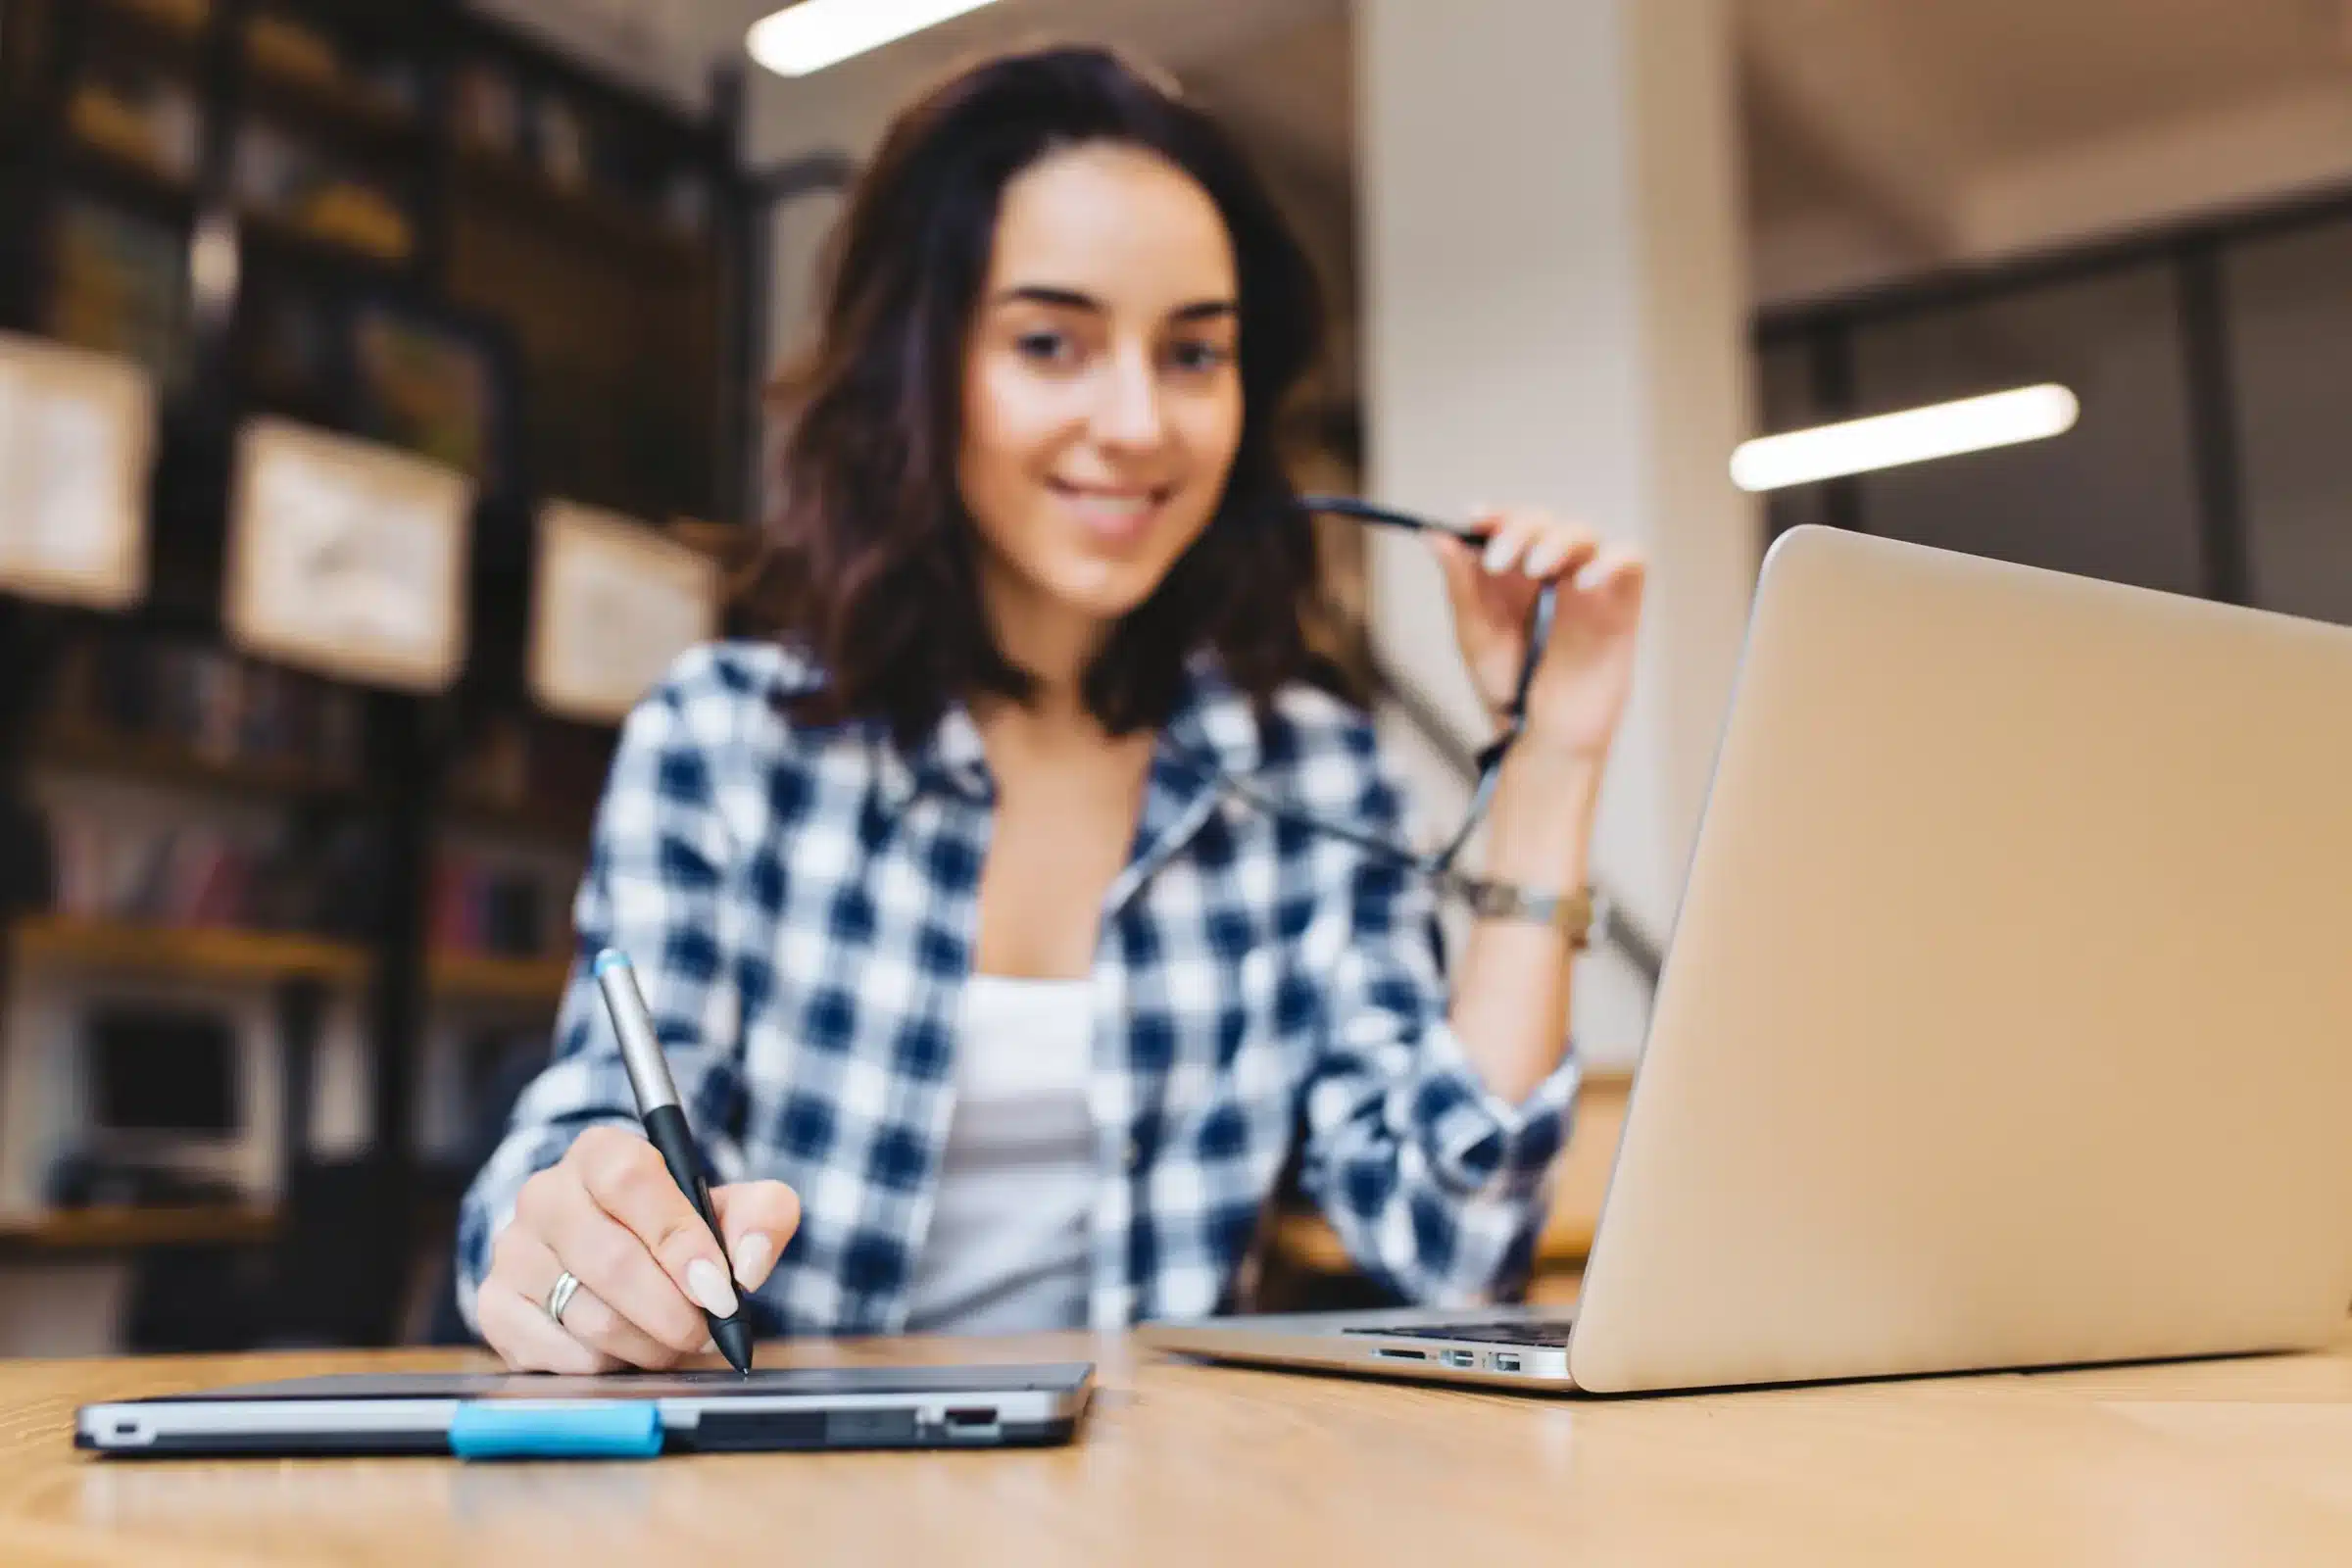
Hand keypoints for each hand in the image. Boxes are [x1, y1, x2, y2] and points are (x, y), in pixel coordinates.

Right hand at [477, 1125, 800, 1371]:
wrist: (609, 1249)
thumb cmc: (676, 1226)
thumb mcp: (731, 1207)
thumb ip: (761, 1217)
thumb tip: (747, 1266)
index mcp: (600, 1153)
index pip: (631, 1182)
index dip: (679, 1240)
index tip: (717, 1289)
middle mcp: (545, 1195)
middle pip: (610, 1260)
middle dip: (672, 1311)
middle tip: (704, 1332)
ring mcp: (512, 1252)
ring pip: (590, 1317)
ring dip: (648, 1344)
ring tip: (671, 1341)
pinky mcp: (495, 1307)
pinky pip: (562, 1356)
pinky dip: (610, 1366)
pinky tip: (627, 1350)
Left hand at [1432, 507, 1645, 761]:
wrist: (1540, 737)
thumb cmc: (1508, 688)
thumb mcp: (1476, 636)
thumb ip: (1461, 586)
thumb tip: (1434, 536)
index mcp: (1514, 575)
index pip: (1509, 525)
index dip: (1495, 515)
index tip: (1473, 519)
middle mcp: (1552, 573)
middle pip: (1545, 521)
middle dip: (1521, 528)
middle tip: (1499, 560)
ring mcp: (1588, 586)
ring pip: (1584, 534)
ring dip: (1557, 539)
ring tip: (1536, 567)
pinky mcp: (1622, 605)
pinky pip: (1631, 560)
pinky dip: (1611, 558)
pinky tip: (1583, 581)